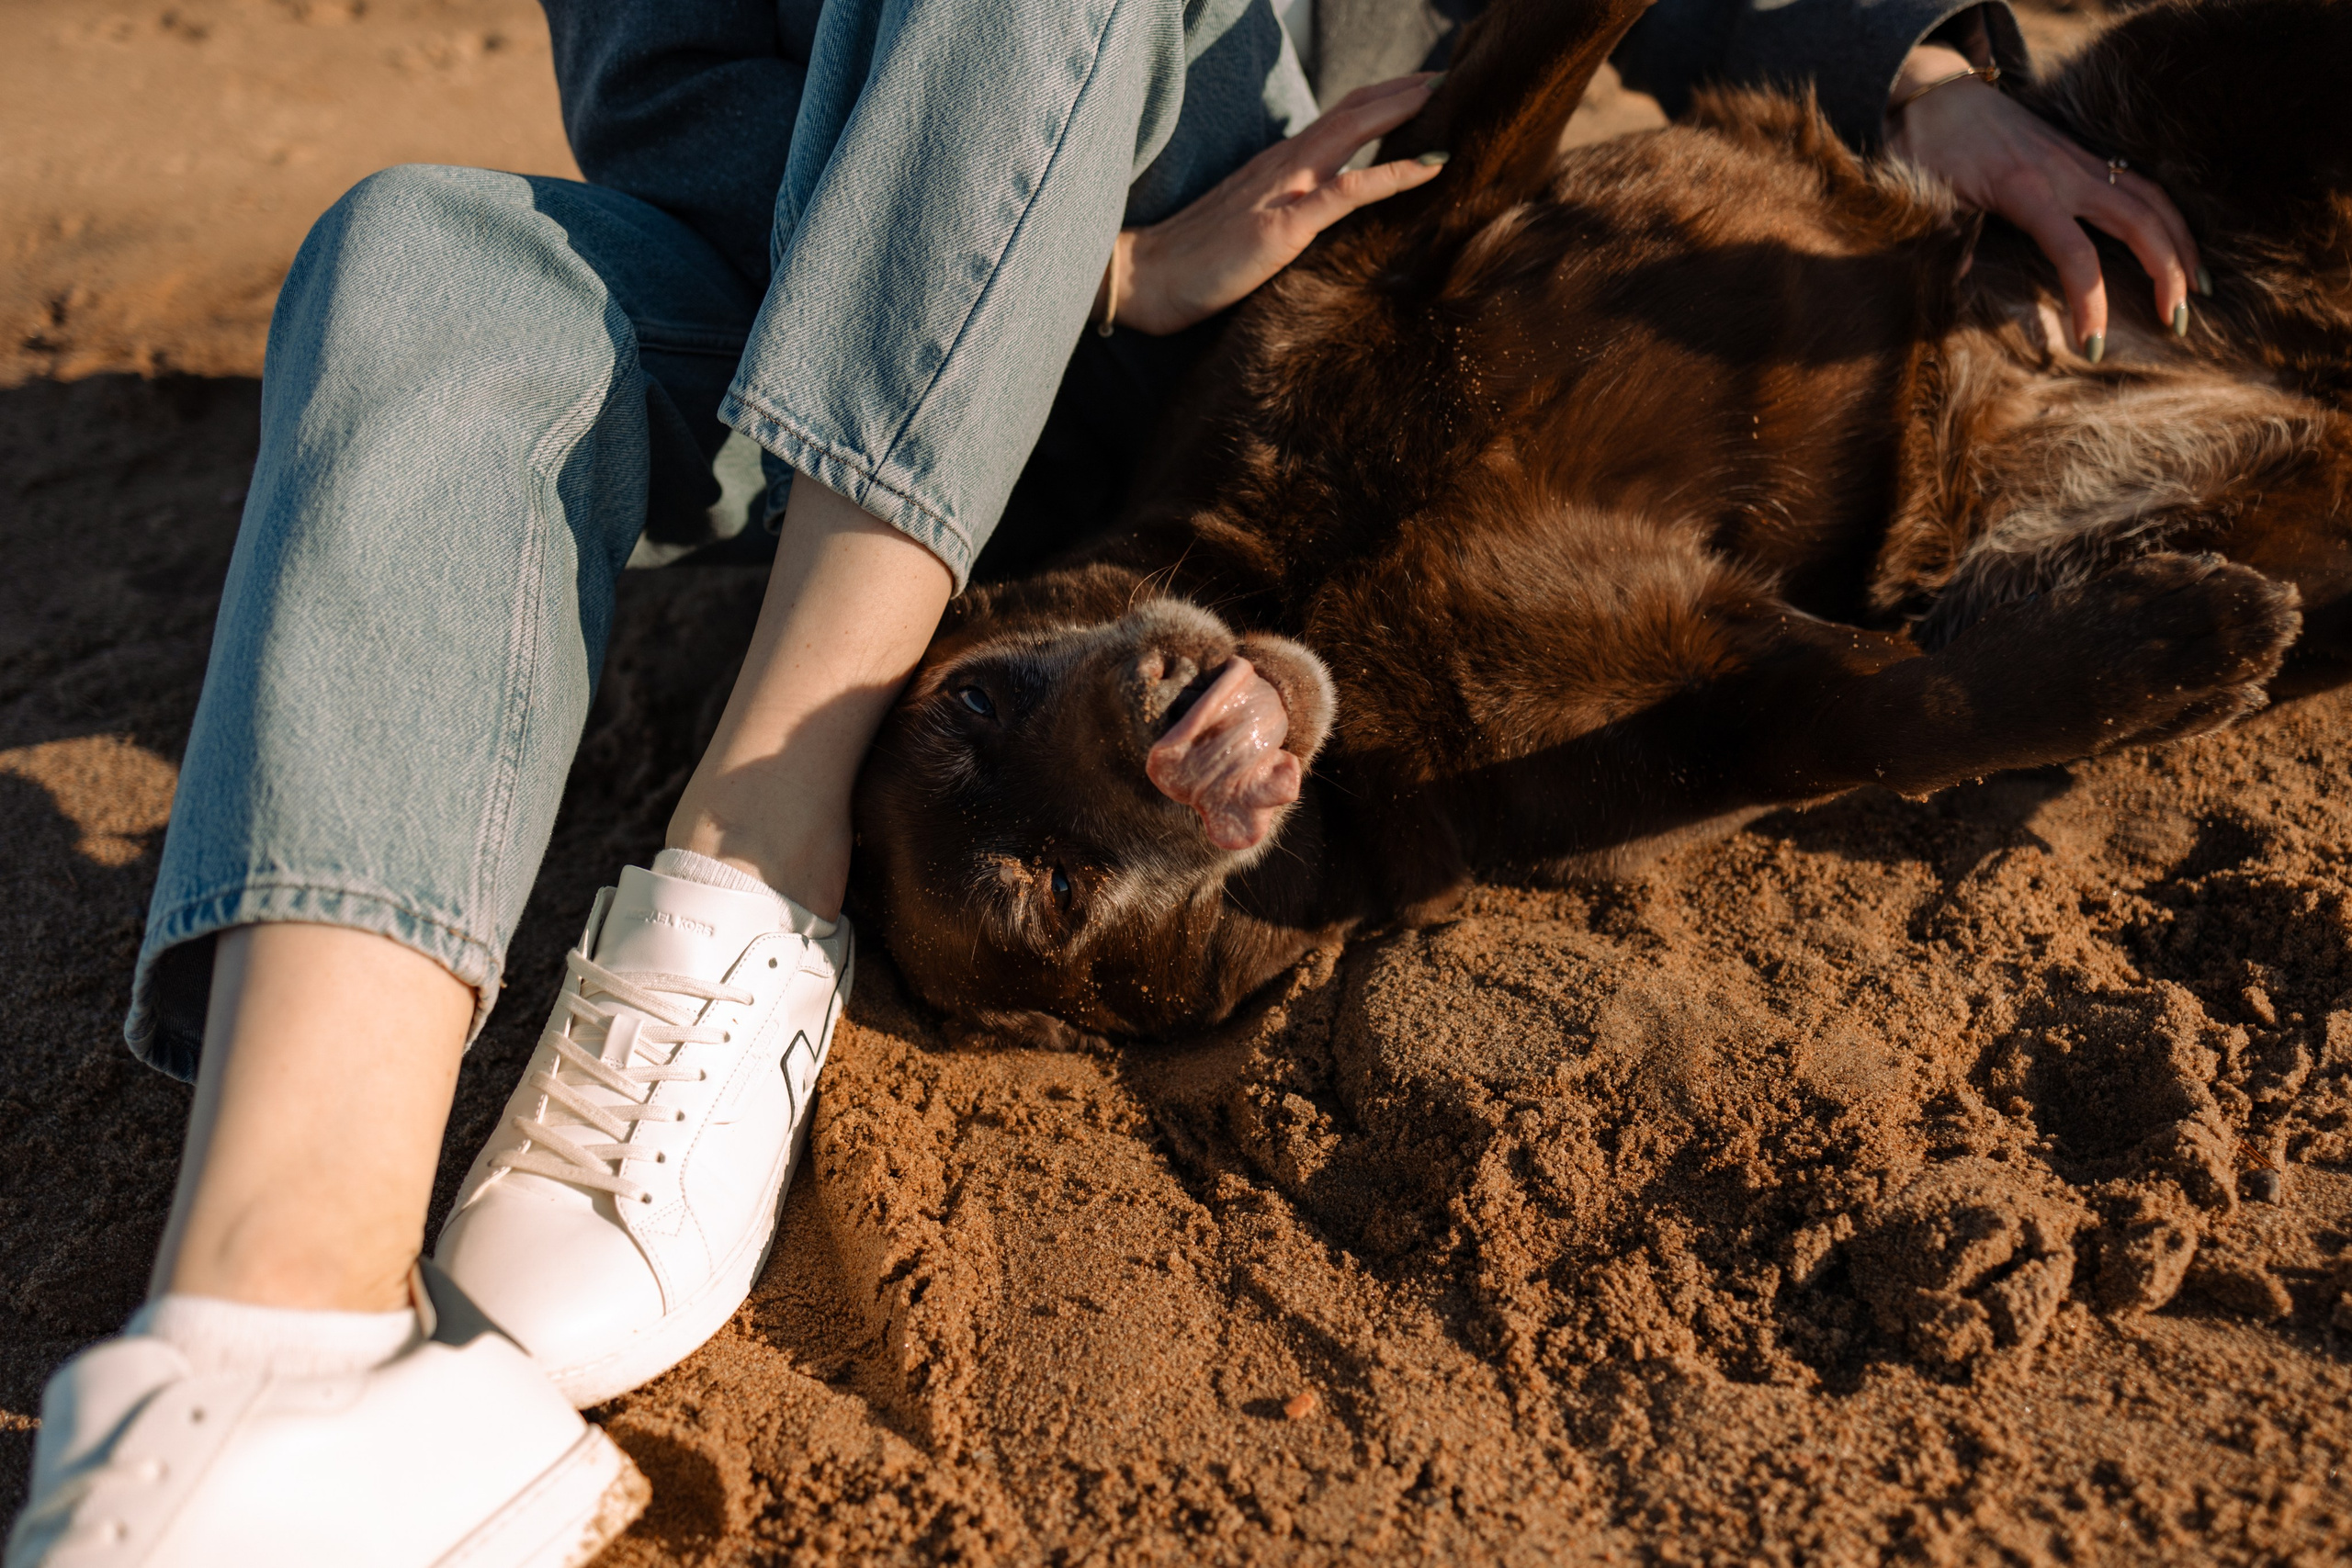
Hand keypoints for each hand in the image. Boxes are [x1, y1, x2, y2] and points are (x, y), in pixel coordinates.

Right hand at [1104, 74, 1448, 335]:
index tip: (1422, 91)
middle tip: (1448, 77)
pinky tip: (1429, 165)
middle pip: (1351, 111)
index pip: (1337, 119)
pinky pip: (1347, 192)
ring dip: (1400, 111)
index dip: (1381, 100)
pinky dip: (1392, 173)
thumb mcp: (1249, 225)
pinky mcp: (1283, 226)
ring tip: (1443, 96)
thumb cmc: (1192, 261)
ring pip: (1351, 132)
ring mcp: (1283, 191)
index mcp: (1276, 167)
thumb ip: (1284, 209)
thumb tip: (1321, 215)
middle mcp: (1283, 166)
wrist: (1145, 279)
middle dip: (1401, 91)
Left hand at [1887, 41, 2203, 356]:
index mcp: (2026, 192)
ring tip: (2197, 291)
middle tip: (2179, 324)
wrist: (1939, 98)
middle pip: (2138, 222)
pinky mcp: (2086, 157)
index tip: (2094, 347)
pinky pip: (2141, 186)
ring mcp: (2081, 162)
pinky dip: (2169, 216)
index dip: (2090, 302)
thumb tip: (1957, 282)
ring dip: (2181, 244)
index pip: (2075, 254)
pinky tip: (2181, 245)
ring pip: (2151, 201)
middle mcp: (2066, 175)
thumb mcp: (1924, 201)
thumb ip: (1943, 241)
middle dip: (2166, 273)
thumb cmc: (1927, 153)